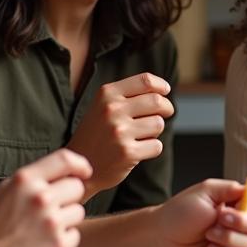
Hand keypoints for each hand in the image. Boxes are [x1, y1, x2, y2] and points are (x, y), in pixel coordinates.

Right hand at [0, 149, 90, 246]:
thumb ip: (33, 181)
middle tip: (49, 211)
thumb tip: (67, 172)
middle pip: (77, 187)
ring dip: (66, 220)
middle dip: (68, 198)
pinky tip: (42, 246)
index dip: (80, 164)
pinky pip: (75, 235)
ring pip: (78, 211)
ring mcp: (51, 223)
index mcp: (25, 181)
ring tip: (41, 230)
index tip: (84, 172)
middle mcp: (41, 198)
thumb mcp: (5, 193)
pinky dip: (63, 242)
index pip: (65, 159)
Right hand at [67, 73, 173, 200]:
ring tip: (139, 136)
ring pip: (158, 124)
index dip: (161, 85)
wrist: (81, 164)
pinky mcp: (127, 153)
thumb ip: (128, 95)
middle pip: (157, 101)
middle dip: (166, 108)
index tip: (166, 91)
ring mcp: (119, 132)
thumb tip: (163, 90)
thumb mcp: (103, 106)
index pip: (146, 81)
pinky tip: (137, 150)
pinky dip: (151, 149)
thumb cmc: (97, 133)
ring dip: (155, 131)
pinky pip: (157, 146)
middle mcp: (112, 110)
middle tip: (165, 114)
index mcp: (107, 94)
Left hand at [152, 179, 246, 246]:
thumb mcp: (204, 192)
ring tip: (208, 235)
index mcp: (232, 204)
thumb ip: (230, 188)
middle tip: (221, 219)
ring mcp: (230, 244)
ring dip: (228, 239)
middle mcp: (234, 224)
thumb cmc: (179, 213)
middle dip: (242, 222)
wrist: (161, 238)